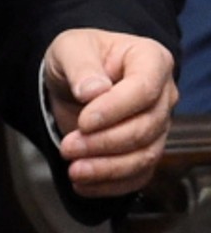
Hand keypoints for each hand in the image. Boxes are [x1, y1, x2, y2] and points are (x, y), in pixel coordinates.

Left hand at [44, 28, 177, 197]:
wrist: (73, 79)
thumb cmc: (77, 56)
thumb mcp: (69, 48)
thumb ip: (80, 66)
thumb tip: (93, 91)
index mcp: (151, 59)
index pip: (144, 89)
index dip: (115, 109)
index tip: (83, 121)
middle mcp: (163, 94)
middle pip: (145, 127)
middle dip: (104, 142)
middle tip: (68, 147)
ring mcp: (159, 126)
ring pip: (144, 156)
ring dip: (107, 167)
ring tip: (74, 169)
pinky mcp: (147, 150)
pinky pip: (139, 174)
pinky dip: (112, 184)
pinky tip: (85, 184)